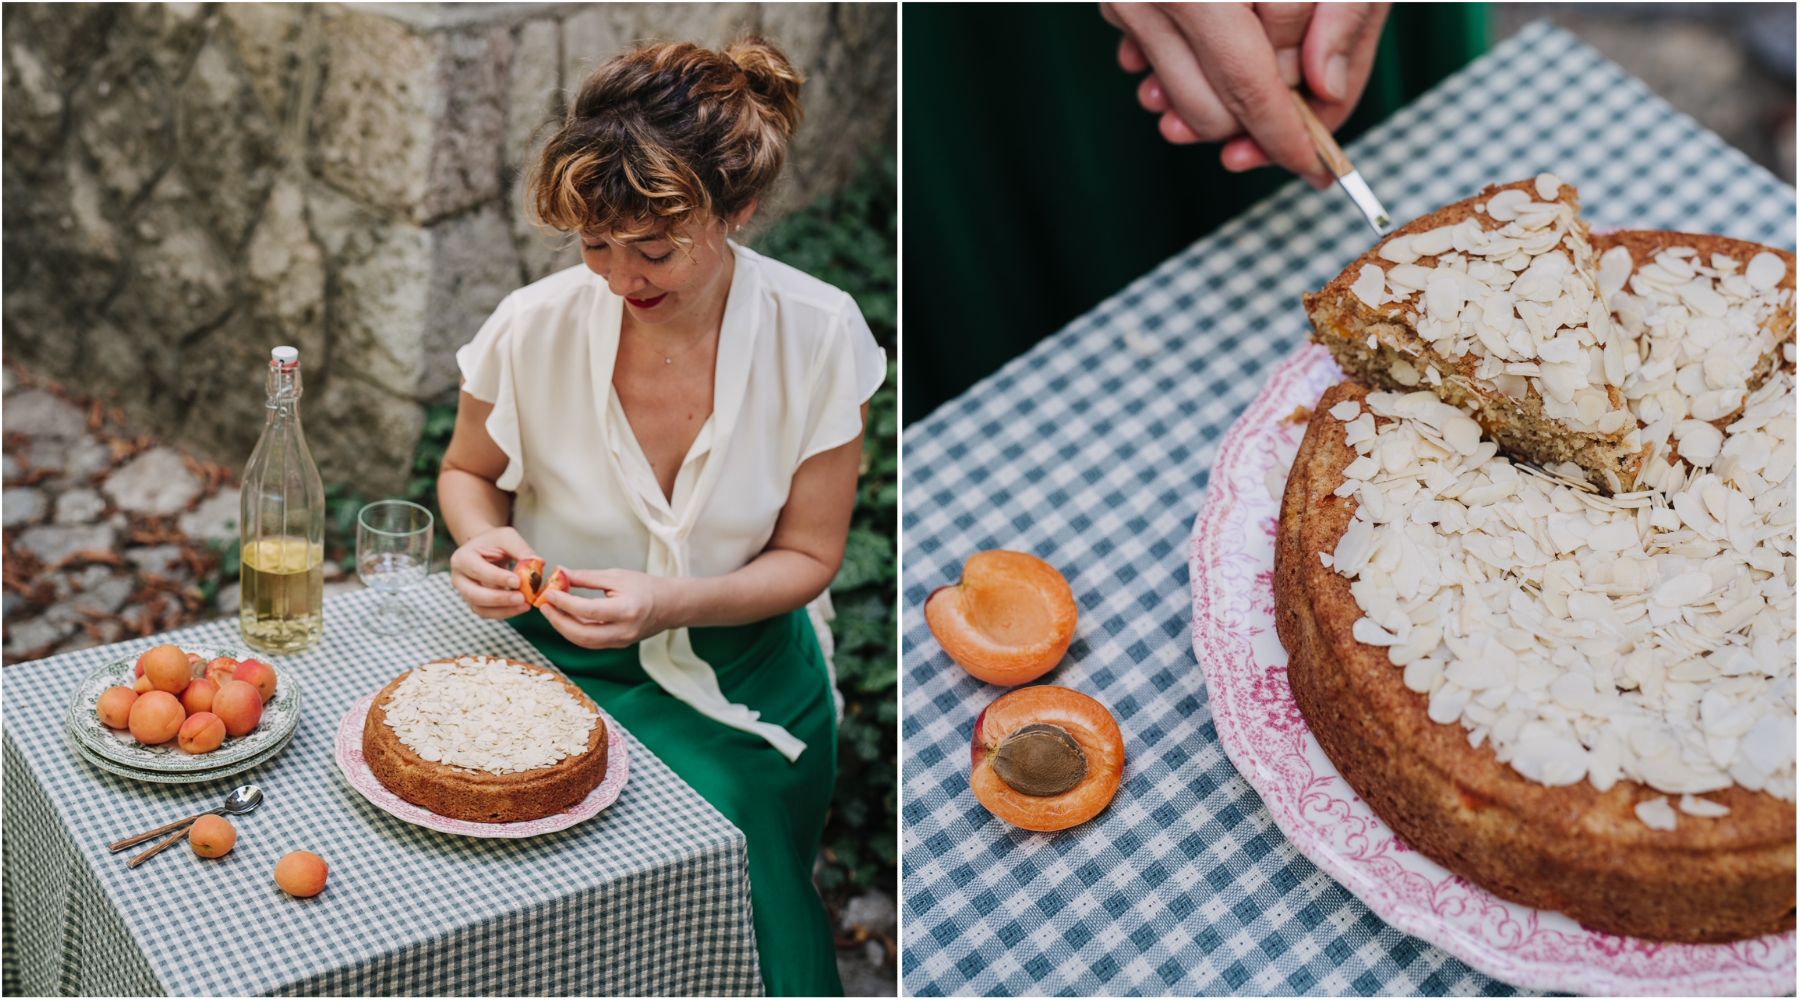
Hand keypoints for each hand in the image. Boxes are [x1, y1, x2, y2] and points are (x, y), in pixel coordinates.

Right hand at [449, 526, 535, 619]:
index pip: (478, 571)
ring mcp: (465, 594)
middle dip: (499, 599)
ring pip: (481, 609)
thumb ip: (521, 549)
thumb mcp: (507, 537)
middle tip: (522, 598)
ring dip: (504, 610)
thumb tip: (538, 563)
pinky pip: (488, 613)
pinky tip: (521, 607)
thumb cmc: (493, 542)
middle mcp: (459, 579)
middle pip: (475, 594)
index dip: (498, 578)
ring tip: (525, 605)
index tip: (518, 581)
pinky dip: (505, 613)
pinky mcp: (475, 603)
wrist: (484, 551)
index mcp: (462, 558)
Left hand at [537, 568, 672, 649]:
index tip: (549, 593)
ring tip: (551, 611)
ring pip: (584, 641)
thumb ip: (586, 577)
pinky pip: (590, 642)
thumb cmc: (645, 587)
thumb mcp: (616, 576)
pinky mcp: (617, 645)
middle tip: (544, 606)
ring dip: (564, 628)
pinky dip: (575, 631)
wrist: (670, 605)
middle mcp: (623, 631)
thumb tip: (560, 573)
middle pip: (582, 634)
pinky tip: (566, 617)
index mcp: (626, 610)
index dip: (565, 603)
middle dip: (558, 621)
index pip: (588, 611)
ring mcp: (621, 642)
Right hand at [1100, 2, 1388, 185]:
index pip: (1249, 88)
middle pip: (1209, 108)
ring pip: (1176, 97)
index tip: (1320, 171)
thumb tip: (1328, 91)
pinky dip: (1187, 70)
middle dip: (1259, 120)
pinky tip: (1216, 49)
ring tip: (1264, 79)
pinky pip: (1152, 61)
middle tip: (1301, 106)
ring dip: (1222, 102)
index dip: (1289, 138)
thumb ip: (1340, 12)